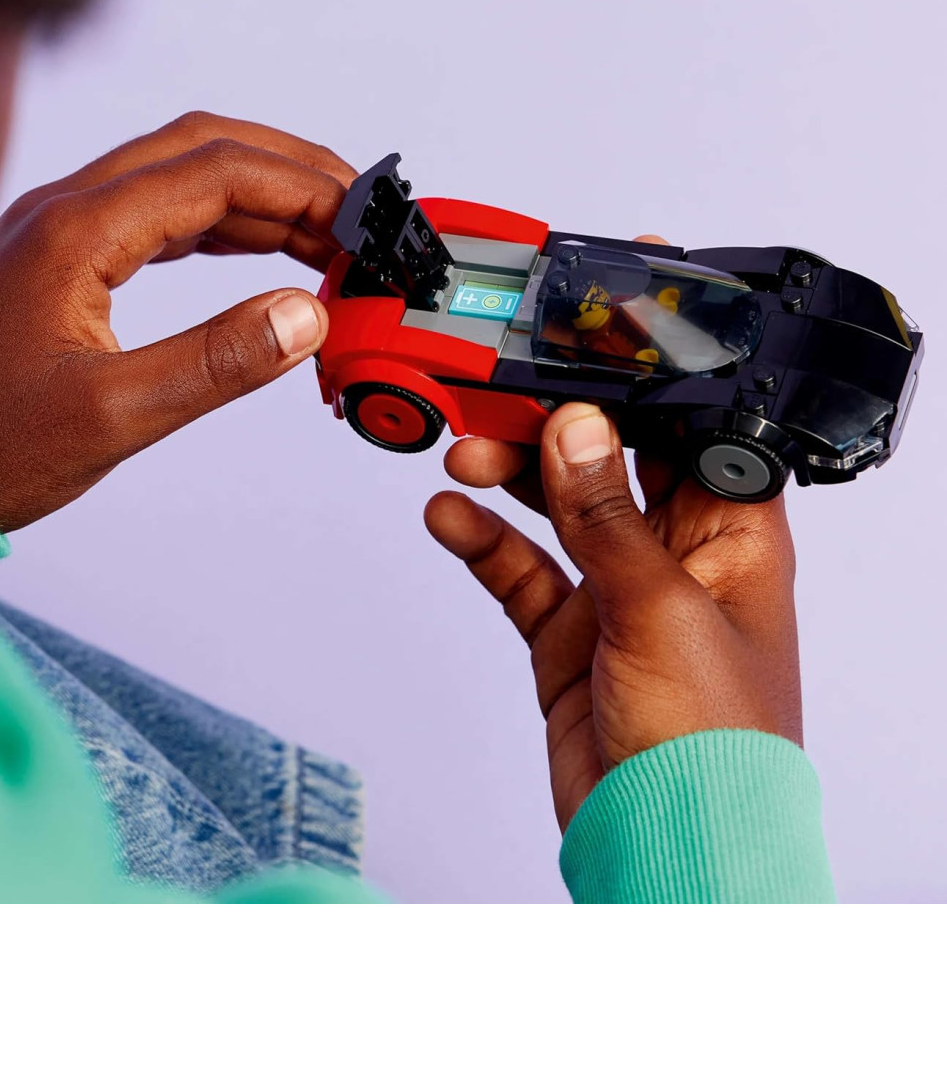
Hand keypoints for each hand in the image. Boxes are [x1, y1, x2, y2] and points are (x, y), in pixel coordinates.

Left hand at [0, 112, 356, 531]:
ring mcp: (60, 230)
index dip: (301, 188)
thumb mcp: (113, 416)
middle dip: (289, 170)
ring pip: (178, 175)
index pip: (214, 172)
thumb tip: (309, 314)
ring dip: (257, 194)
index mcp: (76, 232)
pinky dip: (219, 224)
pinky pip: (155, 214)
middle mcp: (65, 210)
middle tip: (360, 211)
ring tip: (326, 235)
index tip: (364, 221)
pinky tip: (259, 252)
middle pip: (199, 148)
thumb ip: (217, 361)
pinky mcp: (62, 259)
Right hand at [424, 236, 800, 832]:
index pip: (690, 427)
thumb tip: (575, 423)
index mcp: (730, 534)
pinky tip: (448, 514)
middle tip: (497, 382)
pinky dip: (481, 538)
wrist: (666, 851)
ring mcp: (617, 591)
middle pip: (610, 456)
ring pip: (557, 504)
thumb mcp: (659, 610)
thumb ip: (606, 514)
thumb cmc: (712, 748)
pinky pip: (518, 567)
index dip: (647, 377)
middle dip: (556, 416)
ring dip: (510, 469)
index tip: (592, 326)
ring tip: (464, 446)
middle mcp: (676, 553)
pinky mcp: (568, 632)